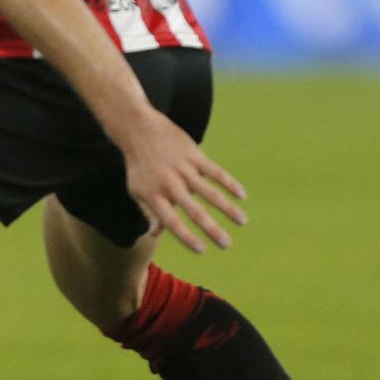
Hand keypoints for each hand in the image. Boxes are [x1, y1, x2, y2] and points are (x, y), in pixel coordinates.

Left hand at [119, 110, 247, 253]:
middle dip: (212, 229)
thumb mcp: (136, 190)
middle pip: (194, 211)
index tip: (202, 249)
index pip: (171, 221)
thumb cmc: (138, 165)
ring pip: (210, 192)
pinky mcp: (193, 155)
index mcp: (153, 195)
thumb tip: (154, 235)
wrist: (139, 129)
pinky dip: (230, 183)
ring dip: (228, 208)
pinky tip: (242, 195)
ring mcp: (182, 169)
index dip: (186, 237)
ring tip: (243, 222)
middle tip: (227, 244)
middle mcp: (169, 184)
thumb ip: (148, 212)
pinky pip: (215, 172)